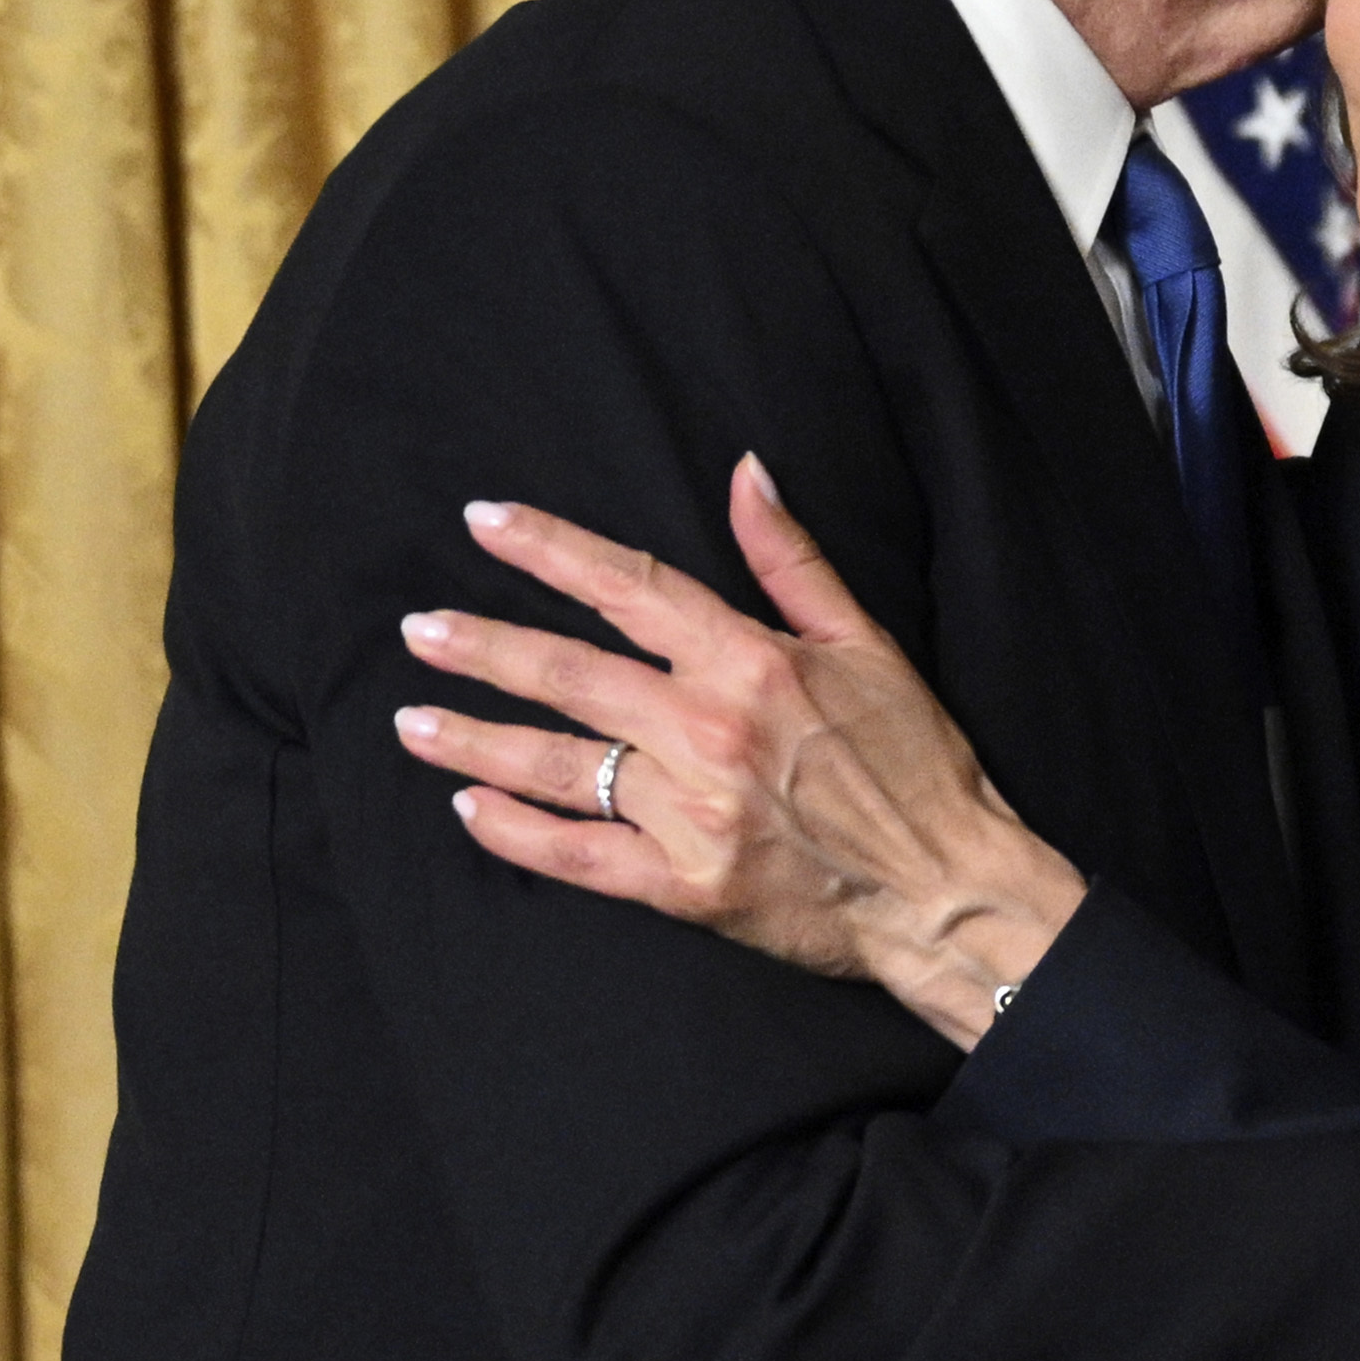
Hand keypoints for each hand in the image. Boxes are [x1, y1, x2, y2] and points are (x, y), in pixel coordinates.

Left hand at [395, 454, 1087, 1046]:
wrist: (946, 886)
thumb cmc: (916, 761)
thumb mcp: (869, 642)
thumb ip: (791, 560)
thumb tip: (744, 472)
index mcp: (752, 662)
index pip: (631, 588)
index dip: (551, 551)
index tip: (485, 522)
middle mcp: (711, 731)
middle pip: (571, 675)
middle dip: (484, 647)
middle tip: (418, 630)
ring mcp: (693, 813)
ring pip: (561, 765)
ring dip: (476, 739)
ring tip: (412, 718)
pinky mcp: (686, 887)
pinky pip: (582, 856)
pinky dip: (519, 835)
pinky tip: (470, 811)